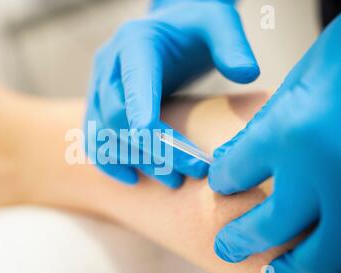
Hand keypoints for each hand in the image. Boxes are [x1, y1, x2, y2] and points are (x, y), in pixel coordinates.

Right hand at [85, 0, 258, 186]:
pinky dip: (109, 162)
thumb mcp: (217, 22)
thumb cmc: (194, 27)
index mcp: (134, 43)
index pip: (133, 85)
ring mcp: (98, 86)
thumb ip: (231, 43)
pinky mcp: (98, 104)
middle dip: (154, 149)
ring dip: (136, 161)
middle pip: (118, 117)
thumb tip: (247, 74)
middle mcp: (109, 65)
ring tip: (174, 180)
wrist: (170, 30)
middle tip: (192, 171)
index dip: (143, 118)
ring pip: (103, 133)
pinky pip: (93, 139)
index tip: (166, 150)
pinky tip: (134, 178)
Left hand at [209, 13, 340, 272]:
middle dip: (242, 240)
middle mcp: (322, 171)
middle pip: (270, 225)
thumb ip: (258, 132)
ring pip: (322, 252)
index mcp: (289, 135)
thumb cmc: (340, 62)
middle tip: (225, 248)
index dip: (223, 181)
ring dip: (293, 270)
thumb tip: (226, 162)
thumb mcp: (292, 89)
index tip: (222, 184)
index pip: (233, 174)